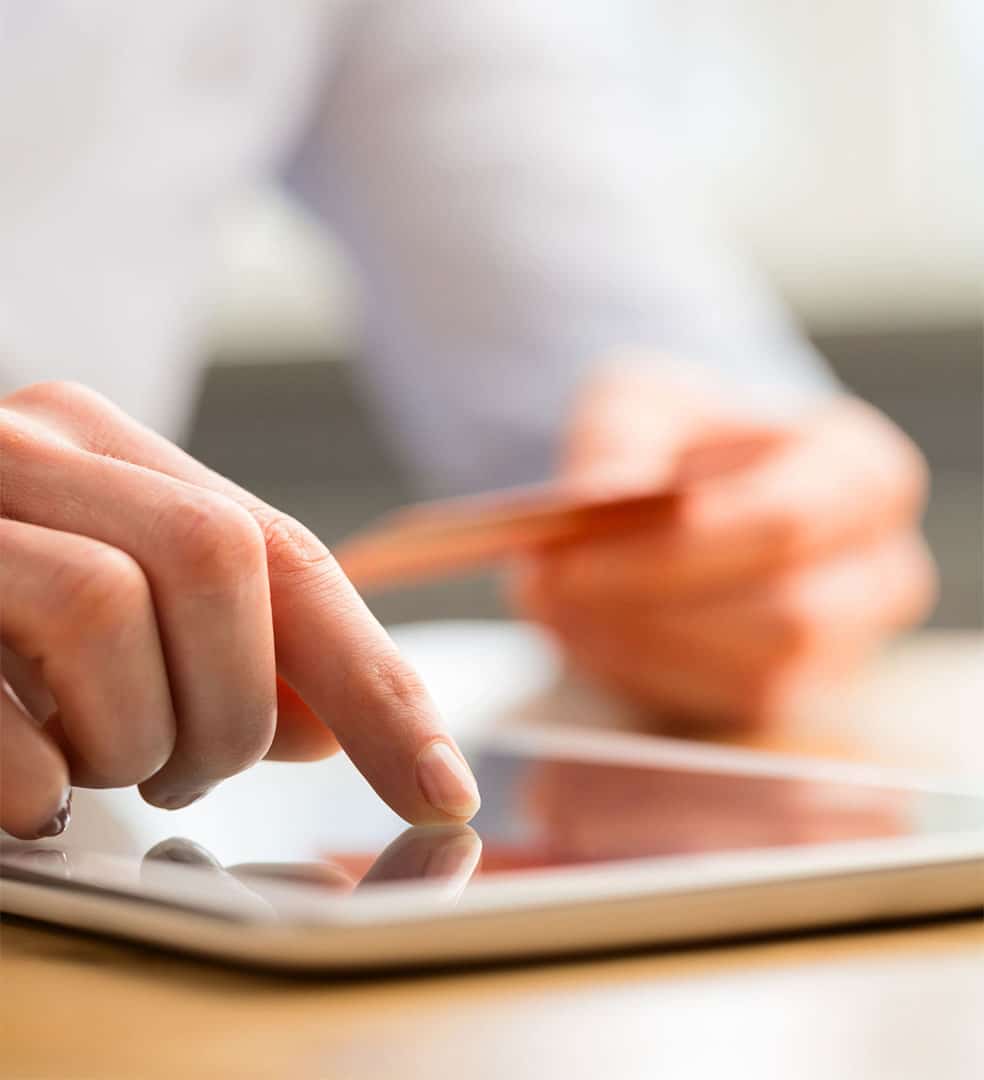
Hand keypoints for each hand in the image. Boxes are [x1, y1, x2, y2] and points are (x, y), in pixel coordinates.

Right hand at [0, 382, 479, 838]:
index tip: (443, 789)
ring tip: (96, 765)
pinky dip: (33, 771)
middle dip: (235, 703)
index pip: (289, 559)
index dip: (380, 684)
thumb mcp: (105, 592)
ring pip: (107, 604)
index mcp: (107, 447)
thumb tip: (333, 722)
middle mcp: (29, 447)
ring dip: (135, 733)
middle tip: (184, 767)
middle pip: (222, 558)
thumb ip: (219, 639)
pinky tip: (27, 786)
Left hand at [512, 368, 936, 729]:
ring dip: (638, 650)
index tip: (567, 563)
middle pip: (781, 617)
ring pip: (756, 676)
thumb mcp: (636, 406)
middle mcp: (878, 568)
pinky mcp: (802, 697)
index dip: (672, 552)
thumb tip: (597, 498)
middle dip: (648, 613)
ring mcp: (849, 645)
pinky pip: (728, 710)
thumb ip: (617, 440)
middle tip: (543, 592)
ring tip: (553, 607)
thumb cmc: (674, 442)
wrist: (686, 497)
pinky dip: (645, 678)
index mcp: (860, 472)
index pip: (783, 522)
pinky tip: (587, 637)